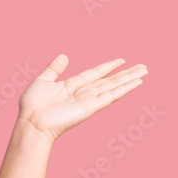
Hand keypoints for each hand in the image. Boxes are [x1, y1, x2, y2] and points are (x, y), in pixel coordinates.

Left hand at [17, 53, 147, 141]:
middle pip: (111, 80)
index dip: (109, 66)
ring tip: (144, 71)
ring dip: (130, 79)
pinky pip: (112, 95)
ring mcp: (90, 99)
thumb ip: (54, 69)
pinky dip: (125, 89)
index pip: (96, 73)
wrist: (32, 121)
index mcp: (73, 84)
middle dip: (127, 73)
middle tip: (143, 66)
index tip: (121, 60)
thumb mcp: (43, 80)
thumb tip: (64, 56)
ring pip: (115, 86)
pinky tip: (137, 83)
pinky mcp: (92, 106)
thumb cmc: (33, 105)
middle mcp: (84, 92)